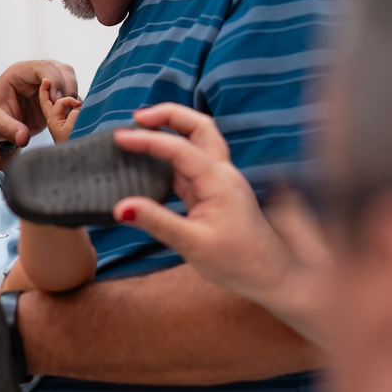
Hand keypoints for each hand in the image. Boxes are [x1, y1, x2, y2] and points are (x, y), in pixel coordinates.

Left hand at [0, 60, 77, 146]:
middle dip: (68, 87)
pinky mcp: (55, 94)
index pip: (43, 67)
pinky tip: (70, 116)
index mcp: (20, 73)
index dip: (54, 81)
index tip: (57, 99)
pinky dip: (74, 103)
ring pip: (70, 79)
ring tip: (69, 113)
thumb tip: (24, 138)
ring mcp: (48, 82)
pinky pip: (70, 93)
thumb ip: (10, 129)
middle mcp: (37, 73)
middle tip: (68, 107)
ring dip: (73, 95)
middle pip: (62, 70)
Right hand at [112, 104, 332, 344]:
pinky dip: (173, 155)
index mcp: (219, 182)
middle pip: (199, 126)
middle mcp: (223, 173)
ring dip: (173, 129)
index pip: (179, 148)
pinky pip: (194, 164)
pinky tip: (154, 163)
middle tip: (138, 117)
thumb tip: (121, 207)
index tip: (120, 137)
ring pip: (199, 141)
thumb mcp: (192, 244)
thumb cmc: (238, 262)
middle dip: (169, 115)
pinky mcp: (217, 192)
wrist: (271, 276)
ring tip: (142, 131)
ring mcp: (221, 181)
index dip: (148, 139)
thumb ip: (156, 222)